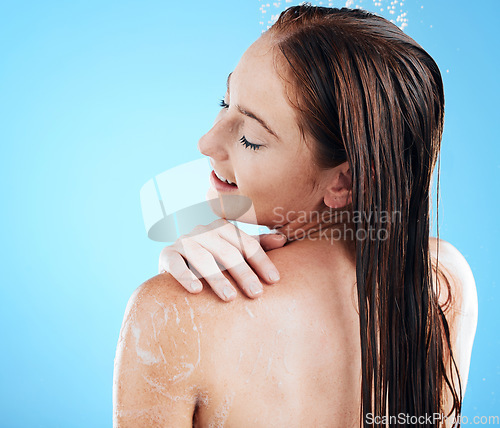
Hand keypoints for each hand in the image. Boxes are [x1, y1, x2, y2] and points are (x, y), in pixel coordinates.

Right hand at [158, 219, 286, 300]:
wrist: (177, 264)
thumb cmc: (214, 259)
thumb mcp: (235, 250)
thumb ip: (257, 245)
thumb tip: (283, 239)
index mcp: (224, 228)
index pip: (247, 244)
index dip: (262, 261)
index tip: (275, 280)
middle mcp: (204, 231)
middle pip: (228, 252)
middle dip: (243, 273)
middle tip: (256, 294)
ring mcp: (184, 241)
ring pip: (203, 258)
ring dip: (217, 278)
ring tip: (230, 297)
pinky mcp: (167, 254)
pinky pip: (175, 264)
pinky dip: (185, 276)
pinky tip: (197, 291)